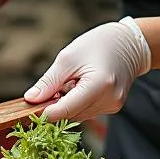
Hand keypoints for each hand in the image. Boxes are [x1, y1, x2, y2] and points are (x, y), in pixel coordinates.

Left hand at [24, 18, 151, 122]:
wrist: (129, 43)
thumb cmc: (98, 44)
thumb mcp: (68, 58)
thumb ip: (49, 82)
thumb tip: (31, 99)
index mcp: (99, 85)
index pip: (66, 110)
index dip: (45, 112)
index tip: (30, 109)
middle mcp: (109, 100)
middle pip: (71, 115)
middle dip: (55, 106)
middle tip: (48, 89)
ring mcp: (113, 106)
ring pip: (78, 115)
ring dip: (66, 105)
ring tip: (67, 83)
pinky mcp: (113, 107)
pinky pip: (87, 111)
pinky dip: (77, 103)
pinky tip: (78, 87)